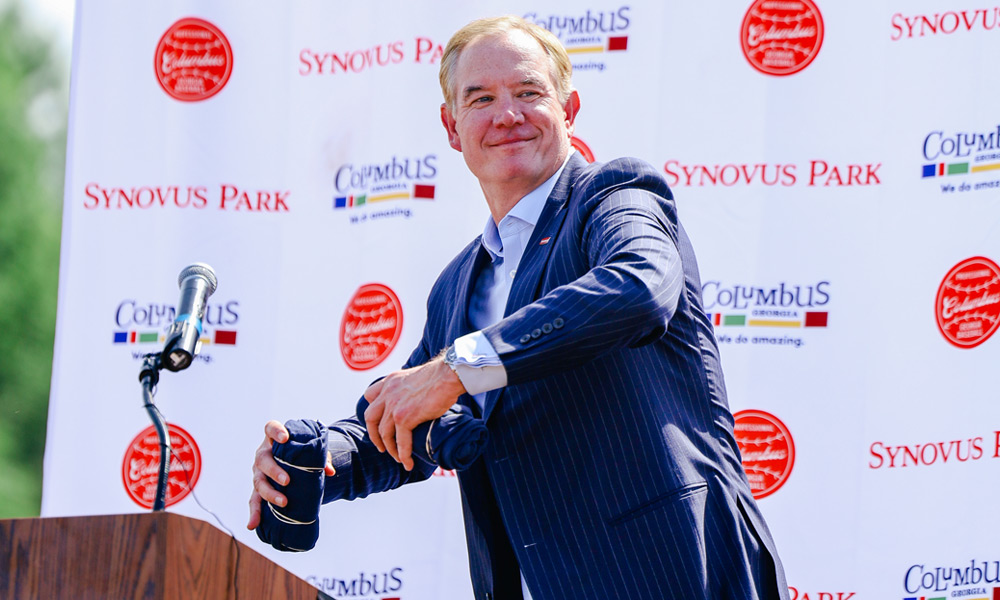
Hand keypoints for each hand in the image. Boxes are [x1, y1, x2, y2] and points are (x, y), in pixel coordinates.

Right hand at [247, 420, 335, 529]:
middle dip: (274, 470)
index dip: (276, 431)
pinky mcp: (258, 489)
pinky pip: (254, 501)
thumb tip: (330, 471)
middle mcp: (263, 454)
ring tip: (283, 502)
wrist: (296, 465)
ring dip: (269, 493)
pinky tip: (253, 525)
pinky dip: (254, 513)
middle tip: (287, 480)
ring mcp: (259, 472)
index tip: (285, 438)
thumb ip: (322, 458)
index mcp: (274, 439)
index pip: (270, 428)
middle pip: (263, 459)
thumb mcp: (313, 452)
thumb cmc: (304, 454)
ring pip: (258, 481)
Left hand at [363, 355, 465, 471]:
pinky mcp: (404, 417)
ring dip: (390, 449)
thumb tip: (416, 401)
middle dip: (374, 435)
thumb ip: (408, 387)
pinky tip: (408, 463)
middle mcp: (388, 393)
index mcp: (390, 381)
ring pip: (384, 433)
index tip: (378, 422)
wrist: (448, 375)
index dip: (372, 411)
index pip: (370, 396)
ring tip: (398, 458)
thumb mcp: (415, 377)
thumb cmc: (440, 376)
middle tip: (382, 446)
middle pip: (370, 418)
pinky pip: (400, 441)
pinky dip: (404, 455)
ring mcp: (394, 406)